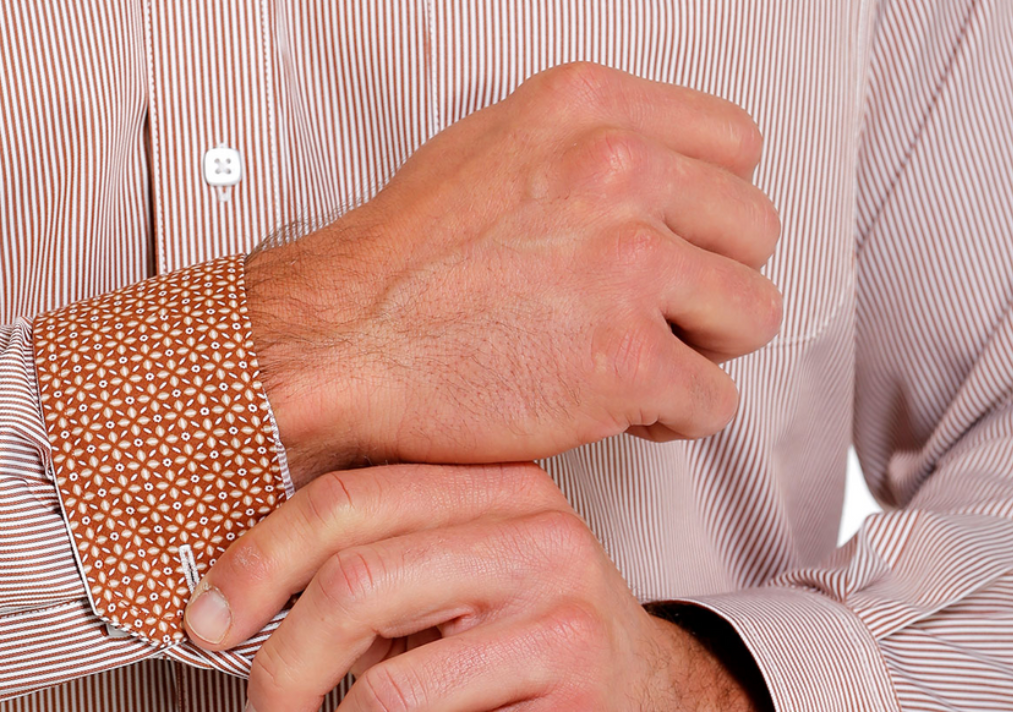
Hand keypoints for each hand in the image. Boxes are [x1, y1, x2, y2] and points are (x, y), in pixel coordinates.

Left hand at [184, 462, 764, 711]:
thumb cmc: (533, 631)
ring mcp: (561, 617)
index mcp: (500, 479)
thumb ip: (387, 547)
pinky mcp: (574, 699)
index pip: (349, 497)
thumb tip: (239, 589)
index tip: (205, 619)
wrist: (650, 691)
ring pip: (386, 686)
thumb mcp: (466, 562)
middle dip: (280, 661)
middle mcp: (538, 533)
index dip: (257, 560)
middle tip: (259, 705)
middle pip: (355, 579)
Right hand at [246, 62, 781, 481]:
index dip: (714, 201)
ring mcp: (628, 263)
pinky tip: (620, 406)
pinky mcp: (626, 360)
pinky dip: (674, 417)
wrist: (340, 340)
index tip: (685, 235)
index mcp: (591, 104)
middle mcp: (618, 167)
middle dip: (713, 276)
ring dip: (704, 347)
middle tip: (658, 306)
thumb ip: (595, 136)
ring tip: (642, 355)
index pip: (737, 141)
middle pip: (756, 227)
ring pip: (752, 312)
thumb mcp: (501, 137)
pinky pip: (715, 400)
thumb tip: (673, 162)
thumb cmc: (409, 252)